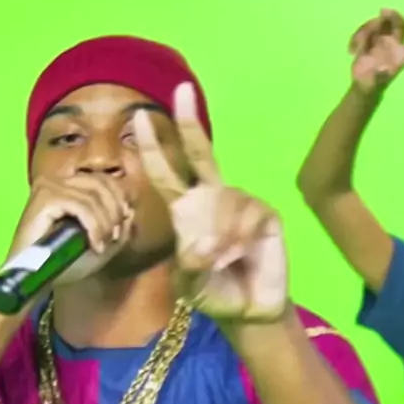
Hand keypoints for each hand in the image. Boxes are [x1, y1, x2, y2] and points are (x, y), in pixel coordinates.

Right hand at [7, 174, 132, 284]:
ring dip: (104, 224)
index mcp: (68, 187)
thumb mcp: (100, 245)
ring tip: (102, 245)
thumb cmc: (63, 264)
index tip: (125, 220)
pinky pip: (80, 206)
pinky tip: (94, 245)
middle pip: (101, 183)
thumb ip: (117, 228)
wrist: (33, 279)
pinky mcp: (44, 198)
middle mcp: (58, 181)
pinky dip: (93, 226)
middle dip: (114, 212)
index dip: (120, 197)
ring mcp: (49, 187)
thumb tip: (130, 211)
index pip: (103, 179)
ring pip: (93, 196)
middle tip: (113, 238)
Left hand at [132, 84, 287, 322]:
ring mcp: (241, 204)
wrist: (247, 312)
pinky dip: (239, 237)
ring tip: (220, 260)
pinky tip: (240, 255)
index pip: (166, 174)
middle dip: (189, 123)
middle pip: (200, 153)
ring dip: (219, 232)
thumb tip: (202, 245)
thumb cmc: (214, 294)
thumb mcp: (189, 285)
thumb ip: (188, 266)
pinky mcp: (266, 215)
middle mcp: (212, 199)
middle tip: (181, 91)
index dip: (153, 147)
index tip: (138, 118)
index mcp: (186, 212)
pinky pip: (248, 214)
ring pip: (224, 199)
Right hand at [350, 9, 403, 92]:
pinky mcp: (370, 40)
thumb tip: (383, 69)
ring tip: (356, 47)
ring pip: (380, 24)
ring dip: (366, 29)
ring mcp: (383, 40)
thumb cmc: (374, 85)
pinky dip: (356, 38)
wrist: (363, 85)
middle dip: (392, 15)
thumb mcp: (377, 84)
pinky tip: (350, 50)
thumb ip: (380, 76)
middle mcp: (395, 44)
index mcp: (402, 55)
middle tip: (382, 11)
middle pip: (399, 24)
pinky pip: (365, 30)